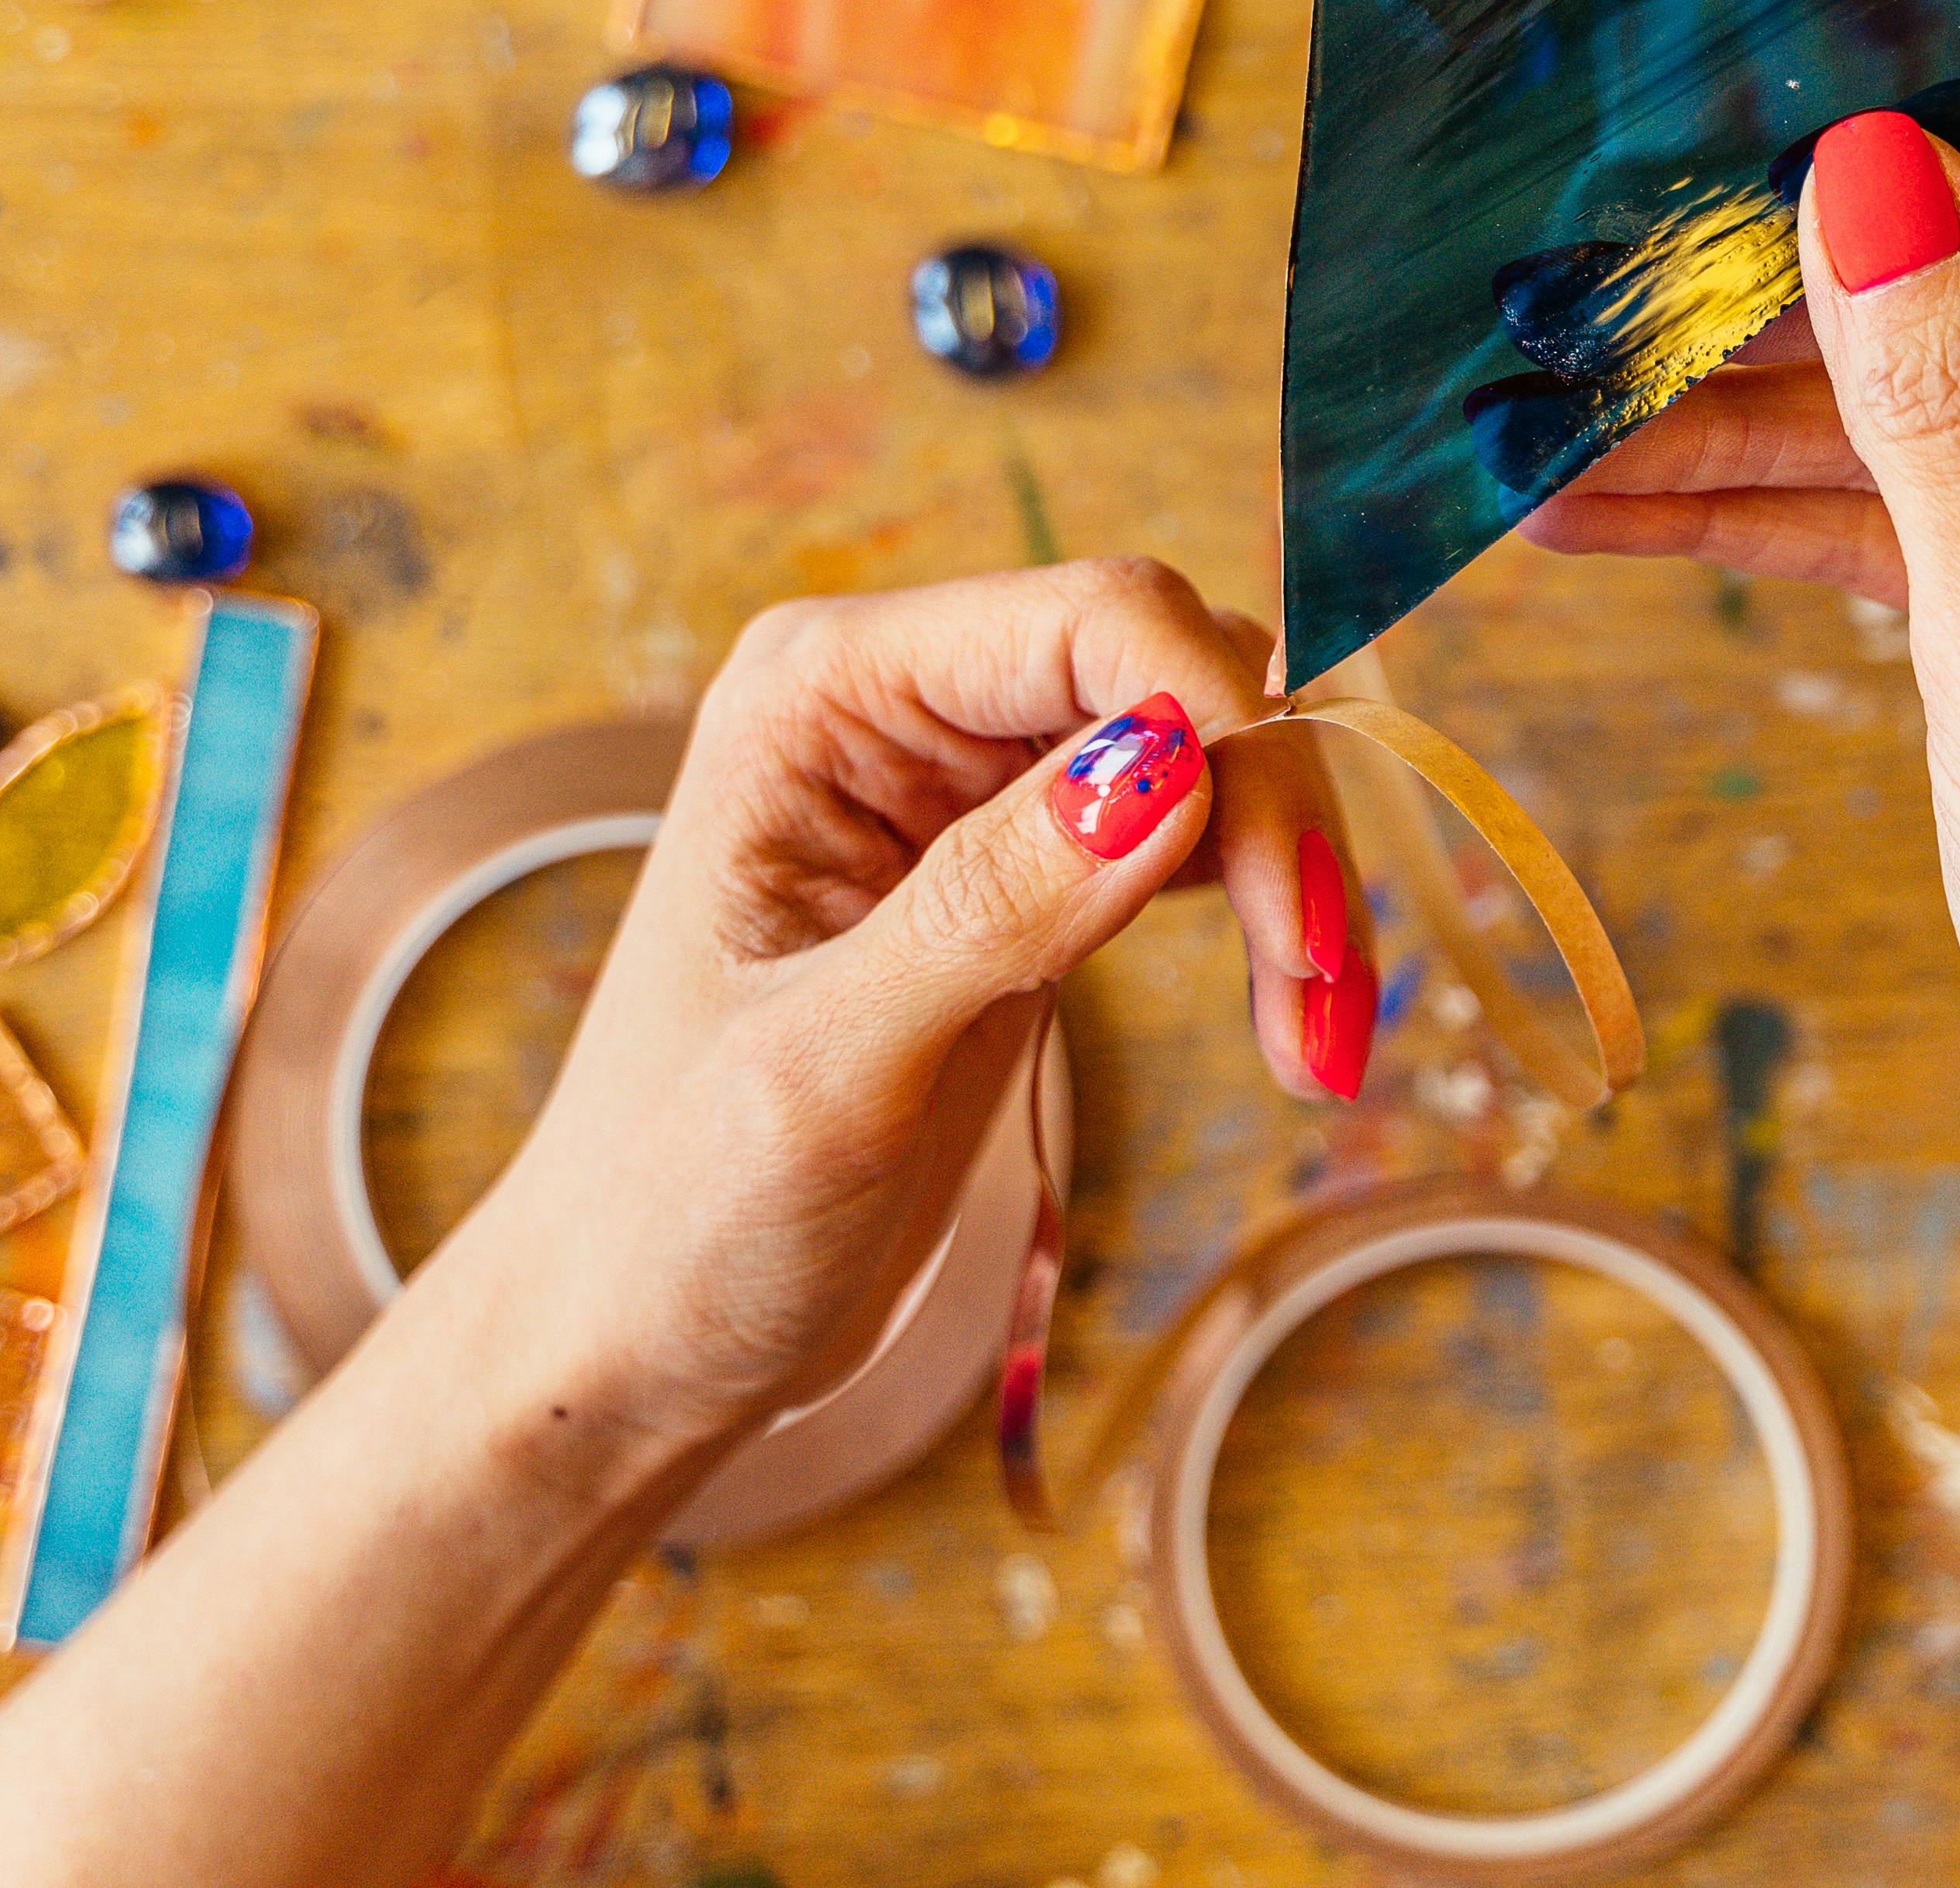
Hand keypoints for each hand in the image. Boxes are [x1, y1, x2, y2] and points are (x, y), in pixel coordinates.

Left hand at [442, 559, 1374, 1452]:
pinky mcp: (1036, 878)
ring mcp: (973, 788)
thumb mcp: (822, 1070)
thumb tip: (1169, 763)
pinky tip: (1301, 1033)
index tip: (1296, 914)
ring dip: (1296, 881)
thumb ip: (986, 907)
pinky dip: (1273, 925)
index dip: (1225, 730)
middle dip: (1277, 820)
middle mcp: (903, 706)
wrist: (633, 1338)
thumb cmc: (674, 1209)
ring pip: (1213, 757)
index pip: (1092, 620)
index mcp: (821, 695)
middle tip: (1325, 1008)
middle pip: (1177, 676)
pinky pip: (1201, 842)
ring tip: (1320, 1049)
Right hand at [1525, 21, 1959, 1316]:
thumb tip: (1869, 170)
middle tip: (1606, 269)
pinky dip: (1774, 506)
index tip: (1839, 163)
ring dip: (1748, 402)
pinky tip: (1594, 505)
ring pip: (1939, 376)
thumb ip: (1949, 405)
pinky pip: (1915, 495)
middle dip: (1813, 269)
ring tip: (1543, 403)